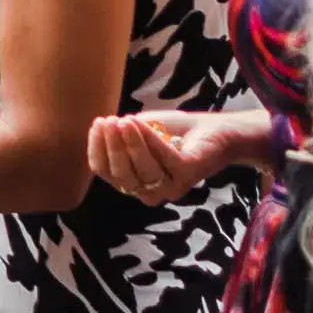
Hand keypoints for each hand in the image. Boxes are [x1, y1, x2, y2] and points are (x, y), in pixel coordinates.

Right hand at [88, 106, 266, 200]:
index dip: (97, 149)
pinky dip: (150, 140)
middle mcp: (151, 191)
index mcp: (134, 183)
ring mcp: (171, 186)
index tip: (97, 124)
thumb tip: (101, 129)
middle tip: (109, 121)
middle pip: (122, 175)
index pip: (106, 172)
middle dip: (112, 147)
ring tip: (124, 121)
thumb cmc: (175, 132)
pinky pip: (166, 160)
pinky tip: (139, 122)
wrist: (216, 130)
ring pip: (143, 171)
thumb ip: (121, 136)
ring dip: (131, 144)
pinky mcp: (189, 175)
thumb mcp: (140, 132)